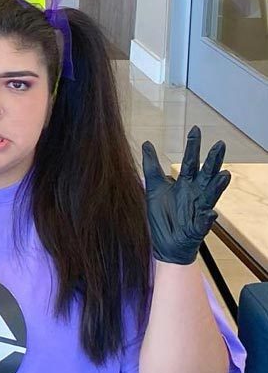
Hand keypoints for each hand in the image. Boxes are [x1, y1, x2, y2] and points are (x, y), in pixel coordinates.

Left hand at [142, 127, 230, 264]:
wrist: (163, 243)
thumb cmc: (162, 214)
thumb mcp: (154, 186)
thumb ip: (152, 166)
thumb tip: (146, 142)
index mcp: (185, 183)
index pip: (190, 161)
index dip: (193, 146)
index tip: (196, 129)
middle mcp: (195, 193)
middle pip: (206, 174)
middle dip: (213, 160)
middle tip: (220, 145)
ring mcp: (198, 209)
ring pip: (211, 195)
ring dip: (217, 186)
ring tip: (224, 175)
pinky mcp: (197, 227)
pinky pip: (204, 222)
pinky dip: (208, 218)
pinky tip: (211, 213)